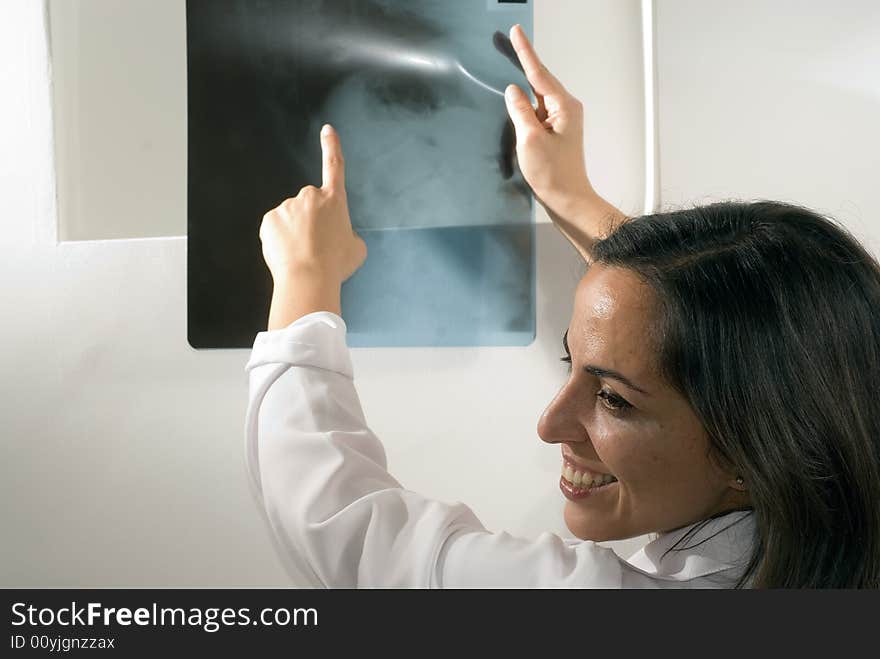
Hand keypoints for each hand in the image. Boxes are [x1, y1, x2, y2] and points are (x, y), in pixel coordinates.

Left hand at [259, 124, 366, 285]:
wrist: (308, 278)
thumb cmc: (335, 265)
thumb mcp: (356, 248)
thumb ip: (348, 233)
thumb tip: (340, 235)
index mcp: (335, 200)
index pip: (334, 166)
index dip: (331, 147)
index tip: (327, 130)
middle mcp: (310, 196)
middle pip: (310, 204)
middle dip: (311, 220)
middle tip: (317, 245)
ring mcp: (287, 206)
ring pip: (291, 217)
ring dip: (296, 232)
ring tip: (304, 254)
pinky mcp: (269, 219)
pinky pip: (275, 228)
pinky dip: (280, 240)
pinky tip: (288, 254)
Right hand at [503, 25, 593, 220]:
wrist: (569, 200)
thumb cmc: (551, 173)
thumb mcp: (530, 139)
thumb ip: (520, 111)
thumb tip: (513, 91)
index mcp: (563, 106)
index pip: (539, 73)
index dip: (525, 52)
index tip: (516, 31)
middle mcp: (566, 109)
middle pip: (540, 81)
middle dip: (524, 63)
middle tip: (509, 41)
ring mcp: (563, 121)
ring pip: (538, 97)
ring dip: (524, 86)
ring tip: (509, 67)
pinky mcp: (557, 134)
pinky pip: (538, 112)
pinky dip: (526, 105)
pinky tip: (515, 103)